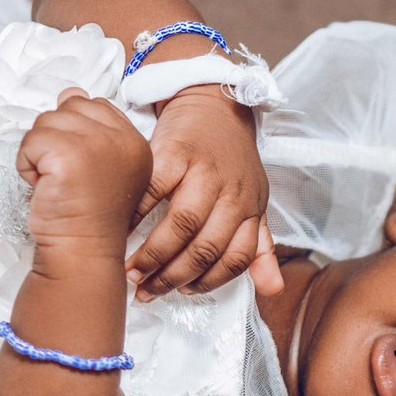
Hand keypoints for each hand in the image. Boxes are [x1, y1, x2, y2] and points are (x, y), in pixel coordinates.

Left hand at [15, 90, 153, 279]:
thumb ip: (91, 129)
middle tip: (66, 177)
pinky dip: (27, 166)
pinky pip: (30, 141)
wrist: (81, 254)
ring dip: (38, 154)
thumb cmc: (86, 218)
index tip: (78, 169)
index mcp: (134, 142)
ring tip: (55, 184)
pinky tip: (44, 188)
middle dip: (55, 140)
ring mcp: (97, 144)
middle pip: (68, 107)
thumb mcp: (100, 167)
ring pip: (45, 122)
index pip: (93, 105)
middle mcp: (122, 139)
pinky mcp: (69, 155)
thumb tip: (69, 93)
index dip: (74, 133)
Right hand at [126, 85, 281, 301]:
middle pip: (205, 247)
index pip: (236, 258)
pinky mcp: (176, 151)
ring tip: (132, 270)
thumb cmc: (229, 159)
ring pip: (183, 224)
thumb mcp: (253, 201)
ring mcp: (205, 171)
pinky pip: (155, 190)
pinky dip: (136, 214)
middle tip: (146, 289)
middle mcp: (233, 192)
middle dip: (173, 276)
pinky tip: (122, 232)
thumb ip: (260, 246)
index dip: (208, 282)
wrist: (212, 103)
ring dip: (154, 254)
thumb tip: (273, 289)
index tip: (182, 293)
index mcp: (251, 208)